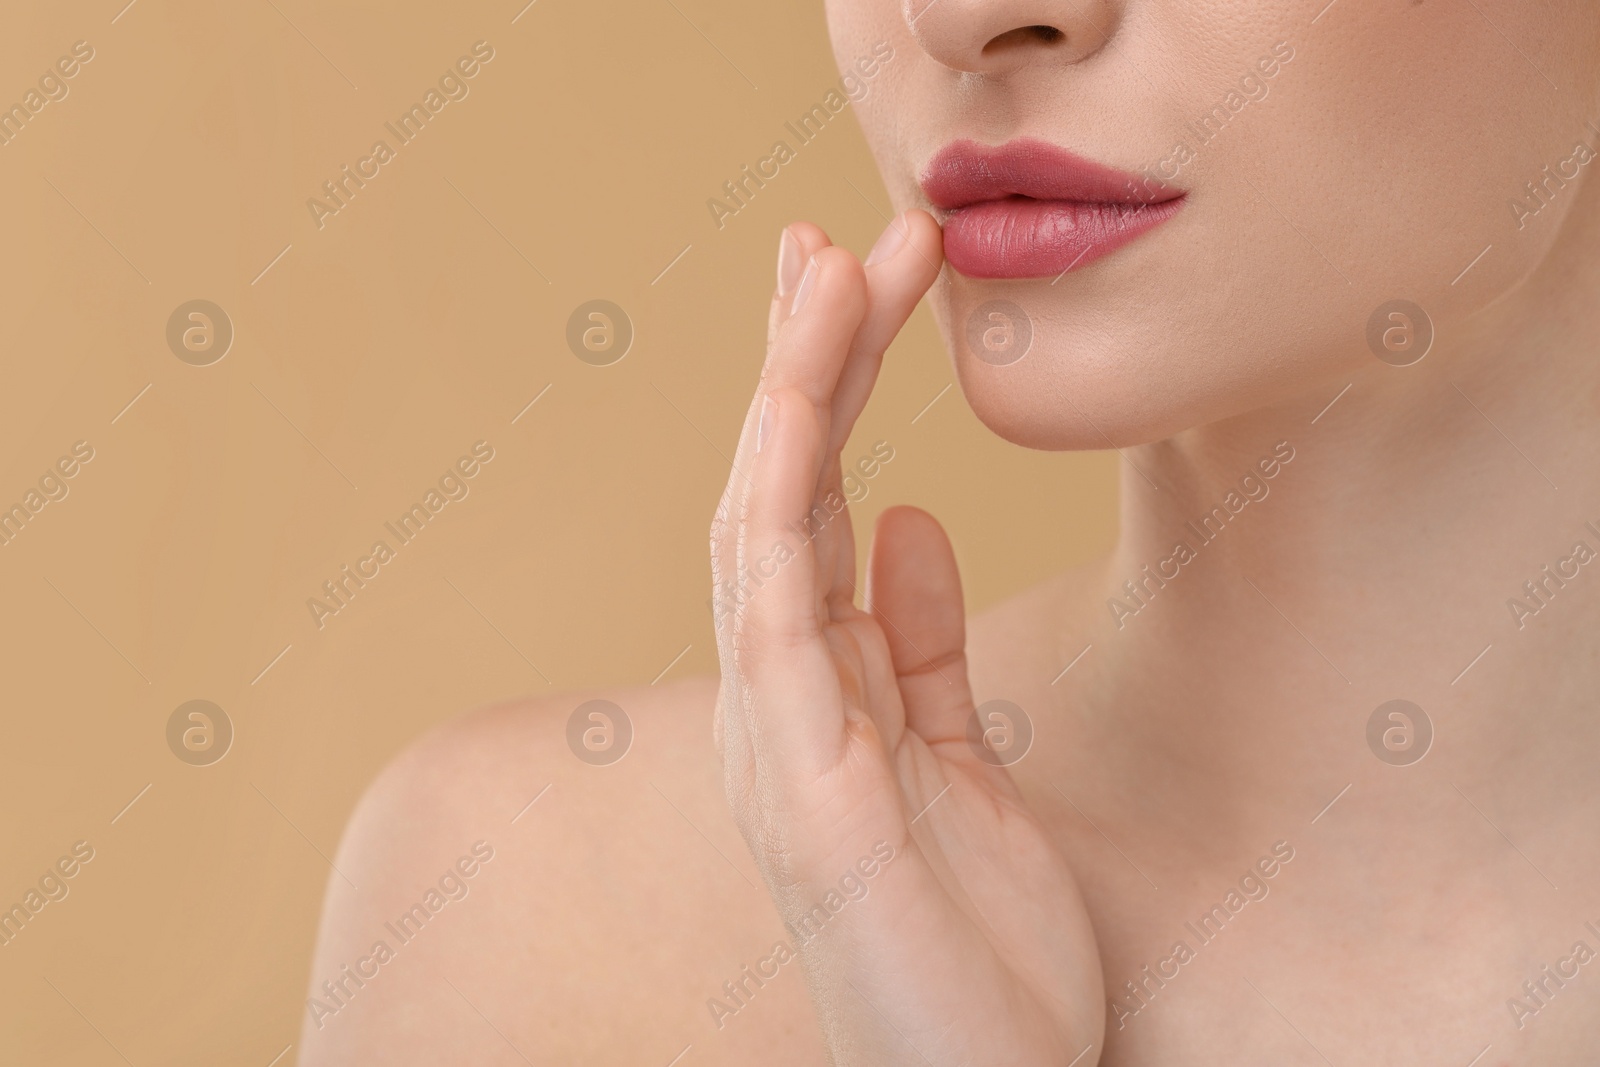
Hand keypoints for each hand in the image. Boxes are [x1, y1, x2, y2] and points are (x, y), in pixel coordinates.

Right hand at [709, 212, 1105, 1064]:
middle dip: (802, 361)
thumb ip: (918, 650)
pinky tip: (817, 433)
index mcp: (820, 697)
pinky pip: (779, 635)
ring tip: (833, 278)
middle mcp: (782, 709)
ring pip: (761, 538)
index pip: (806, 511)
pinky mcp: (811, 803)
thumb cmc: (974, 950)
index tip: (857, 280)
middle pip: (773, 498)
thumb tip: (903, 520)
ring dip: (794, 403)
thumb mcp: (961, 769)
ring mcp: (783, 753)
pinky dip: (782, 524)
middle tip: (836, 235)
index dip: (825, 389)